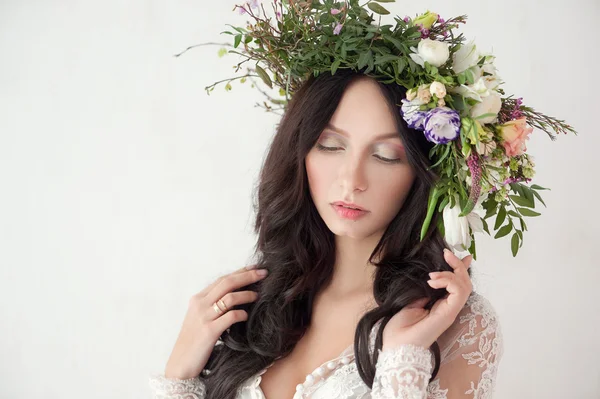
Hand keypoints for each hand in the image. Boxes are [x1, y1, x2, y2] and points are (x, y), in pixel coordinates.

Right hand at [164, 264, 267, 378]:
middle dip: (247, 275)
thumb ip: (213, 306)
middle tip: (264, 273)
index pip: (222, 279)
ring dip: (247, 294)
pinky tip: (247, 316)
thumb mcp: (200, 319)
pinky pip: (230, 317)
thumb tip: (236, 296)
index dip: (240, 272)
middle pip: (227, 282)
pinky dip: (241, 314)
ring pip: (230, 297)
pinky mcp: (209, 331)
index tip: (255, 268)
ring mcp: (203, 317)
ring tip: (259, 295)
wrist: (180, 366)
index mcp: (197, 300)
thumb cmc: (194, 343)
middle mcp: (199, 305)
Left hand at [381, 249, 472, 350]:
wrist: (396, 344)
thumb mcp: (410, 300)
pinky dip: (448, 281)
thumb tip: (430, 276)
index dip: (460, 268)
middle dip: (458, 265)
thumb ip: (422, 289)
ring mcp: (450, 311)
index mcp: (440, 305)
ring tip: (433, 274)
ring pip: (465, 286)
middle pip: (465, 283)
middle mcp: (448, 307)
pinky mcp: (449, 314)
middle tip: (446, 253)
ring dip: (452, 272)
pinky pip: (459, 292)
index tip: (455, 254)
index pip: (457, 284)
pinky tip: (433, 281)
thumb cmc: (399, 327)